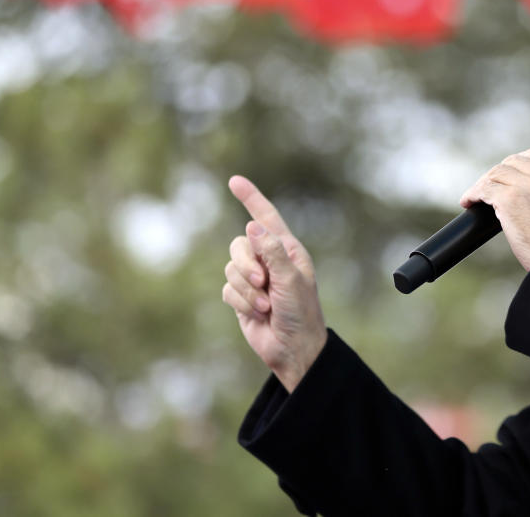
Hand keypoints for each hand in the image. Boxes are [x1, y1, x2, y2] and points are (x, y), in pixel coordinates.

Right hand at [222, 175, 326, 392]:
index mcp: (288, 250)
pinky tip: (258, 314)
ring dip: (246, 290)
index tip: (235, 180)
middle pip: (240, 245)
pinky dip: (241, 302)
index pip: (267, 218)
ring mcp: (254, 278)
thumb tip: (252, 225)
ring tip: (266, 305)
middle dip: (246, 265)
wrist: (293, 349)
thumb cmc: (301, 313)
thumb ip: (271, 252)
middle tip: (263, 283)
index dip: (251, 198)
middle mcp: (269, 260)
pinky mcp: (241, 296)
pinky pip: (228, 289)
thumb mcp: (291, 280)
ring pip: (230, 268)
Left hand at [460, 148, 529, 271]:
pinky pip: (484, 189)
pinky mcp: (509, 199)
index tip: (508, 176)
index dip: (516, 164)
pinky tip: (468, 203)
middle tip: (488, 189)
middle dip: (498, 173)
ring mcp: (526, 185)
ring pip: (496, 174)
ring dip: (483, 184)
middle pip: (512, 162)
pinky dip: (473, 194)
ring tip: (475, 197)